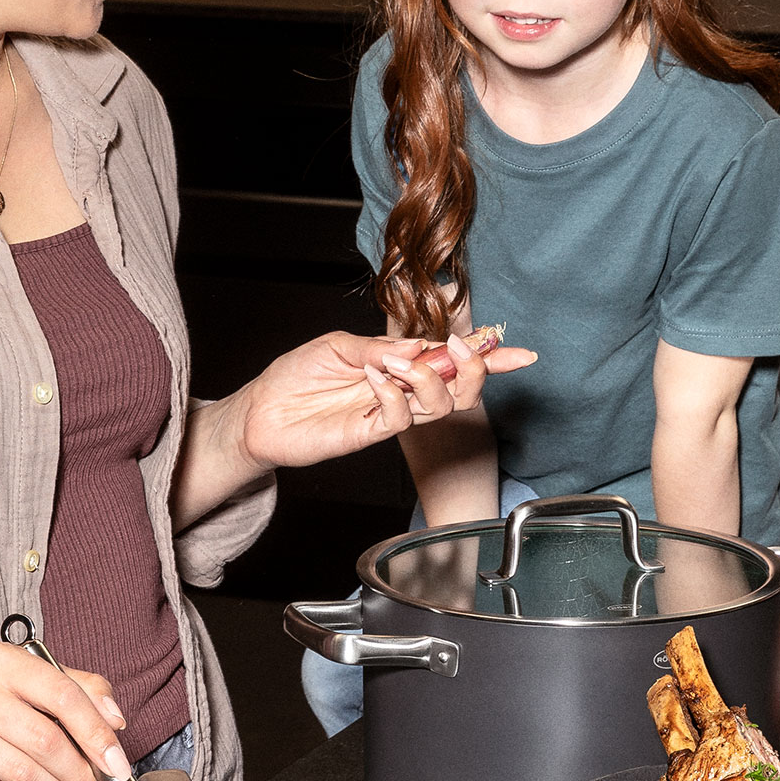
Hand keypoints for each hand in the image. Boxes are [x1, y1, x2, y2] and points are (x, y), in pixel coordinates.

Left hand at [234, 330, 534, 472]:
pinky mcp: (370, 433)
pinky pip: (400, 418)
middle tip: (460, 351)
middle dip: (473, 369)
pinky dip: (393, 393)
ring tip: (398, 365)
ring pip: (439, 406)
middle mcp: (401, 390)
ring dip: (429, 378)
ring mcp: (388, 413)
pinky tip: (373, 380)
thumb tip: (419, 347)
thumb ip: (380, 347)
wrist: (262, 409)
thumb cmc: (296, 375)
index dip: (488, 357)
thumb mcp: (339, 346)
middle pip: (460, 390)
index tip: (517, 351)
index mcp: (400, 364)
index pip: (452, 361)